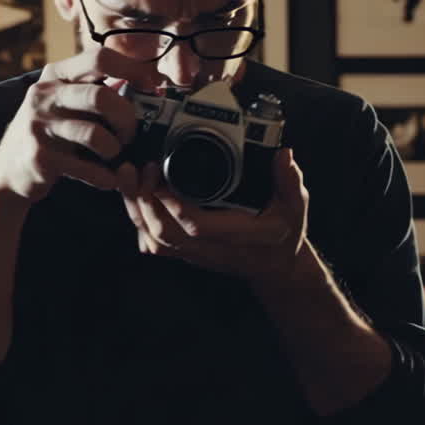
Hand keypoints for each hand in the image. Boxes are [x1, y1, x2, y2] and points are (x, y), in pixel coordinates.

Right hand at [0, 48, 156, 202]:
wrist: (9, 171)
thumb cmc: (50, 133)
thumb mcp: (65, 103)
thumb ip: (97, 91)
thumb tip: (144, 84)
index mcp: (56, 75)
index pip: (99, 58)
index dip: (133, 69)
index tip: (154, 85)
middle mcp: (45, 95)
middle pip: (101, 97)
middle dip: (126, 118)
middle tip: (131, 134)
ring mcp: (39, 126)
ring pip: (95, 134)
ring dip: (116, 149)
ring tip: (116, 156)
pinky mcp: (41, 157)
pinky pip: (86, 168)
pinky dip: (105, 177)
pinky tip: (108, 178)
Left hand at [121, 147, 309, 282]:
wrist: (276, 269)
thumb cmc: (283, 236)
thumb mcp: (295, 208)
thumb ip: (290, 182)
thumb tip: (283, 155)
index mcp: (237, 237)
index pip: (197, 226)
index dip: (174, 204)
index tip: (161, 175)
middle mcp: (210, 248)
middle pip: (164, 233)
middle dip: (144, 200)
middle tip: (141, 167)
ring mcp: (194, 252)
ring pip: (154, 239)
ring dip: (136, 208)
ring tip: (129, 176)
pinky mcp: (185, 252)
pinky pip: (153, 243)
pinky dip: (138, 221)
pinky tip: (134, 198)